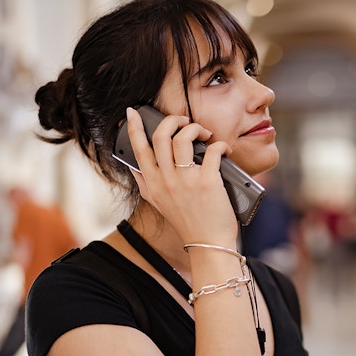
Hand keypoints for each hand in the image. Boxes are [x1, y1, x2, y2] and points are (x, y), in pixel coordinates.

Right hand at [125, 108, 237, 244]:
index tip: (132, 112)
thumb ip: (145, 184)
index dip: (133, 127)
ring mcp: (186, 180)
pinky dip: (220, 145)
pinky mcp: (208, 181)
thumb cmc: (187, 222)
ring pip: (183, 137)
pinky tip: (223, 149)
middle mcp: (166, 179)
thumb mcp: (158, 204)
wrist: (208, 243)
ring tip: (205, 134)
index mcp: (153, 183)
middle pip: (161, 135)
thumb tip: (133, 167)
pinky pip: (212, 150)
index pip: (138, 149)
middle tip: (184, 122)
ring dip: (195, 128)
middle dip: (173, 120)